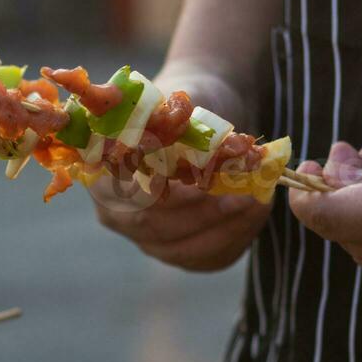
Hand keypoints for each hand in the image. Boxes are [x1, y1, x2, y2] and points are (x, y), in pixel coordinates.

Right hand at [92, 63, 271, 271]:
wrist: (200, 123)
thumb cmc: (185, 108)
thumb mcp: (178, 103)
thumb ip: (170, 111)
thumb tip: (164, 109)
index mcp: (103, 177)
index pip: (127, 198)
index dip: (163, 196)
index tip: (203, 181)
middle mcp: (117, 215)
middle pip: (156, 229)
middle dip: (204, 214)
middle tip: (244, 195)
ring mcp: (147, 239)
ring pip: (185, 250)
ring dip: (227, 228)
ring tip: (258, 201)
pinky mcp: (180, 252)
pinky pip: (207, 258)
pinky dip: (237, 238)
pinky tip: (256, 214)